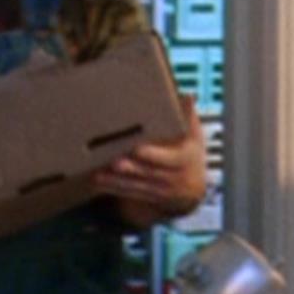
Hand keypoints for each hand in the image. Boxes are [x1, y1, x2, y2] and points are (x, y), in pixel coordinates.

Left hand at [92, 95, 206, 220]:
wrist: (194, 188)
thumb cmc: (191, 155)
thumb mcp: (195, 136)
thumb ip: (189, 117)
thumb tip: (188, 96)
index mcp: (185, 159)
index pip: (169, 158)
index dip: (153, 155)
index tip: (137, 149)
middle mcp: (174, 177)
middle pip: (150, 172)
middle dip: (131, 169)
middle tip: (114, 162)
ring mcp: (161, 190)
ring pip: (137, 185)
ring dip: (117, 180)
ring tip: (99, 173)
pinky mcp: (148, 197)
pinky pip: (130, 193)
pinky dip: (113, 189)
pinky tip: (98, 182)